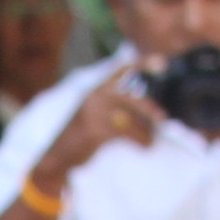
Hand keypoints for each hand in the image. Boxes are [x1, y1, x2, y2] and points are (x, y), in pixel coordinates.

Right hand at [32, 76, 162, 191]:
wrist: (56, 157)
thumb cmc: (80, 137)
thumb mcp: (94, 115)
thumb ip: (116, 108)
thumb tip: (150, 111)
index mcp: (95, 89)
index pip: (119, 70)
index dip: (141, 64)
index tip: (162, 62)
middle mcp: (93, 96)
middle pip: (130, 98)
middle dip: (149, 109)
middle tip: (162, 119)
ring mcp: (93, 112)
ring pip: (130, 118)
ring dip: (145, 131)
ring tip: (150, 141)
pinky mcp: (95, 130)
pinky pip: (127, 133)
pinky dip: (140, 140)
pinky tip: (145, 146)